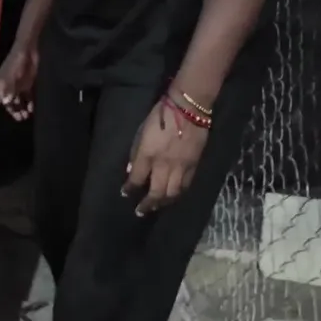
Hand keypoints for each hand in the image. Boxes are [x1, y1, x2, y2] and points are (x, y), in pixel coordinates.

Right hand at [0, 41, 39, 120]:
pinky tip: (31, 109)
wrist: (28, 50)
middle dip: (14, 110)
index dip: (6, 106)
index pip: (2, 99)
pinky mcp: (27, 83)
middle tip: (21, 118)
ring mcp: (18, 85)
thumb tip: (6, 102)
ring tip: (26, 116)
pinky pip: (27, 95)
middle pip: (10, 101)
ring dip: (21, 108)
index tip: (12, 113)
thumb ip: (9, 89)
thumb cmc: (17, 62)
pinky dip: (29, 102)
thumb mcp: (12, 75)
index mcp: (1, 83)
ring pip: (18, 99)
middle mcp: (8, 86)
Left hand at [122, 98, 209, 215]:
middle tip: (140, 211)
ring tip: (156, 207)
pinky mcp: (194, 165)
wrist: (189, 108)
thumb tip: (132, 169)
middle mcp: (164, 164)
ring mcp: (181, 167)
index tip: (125, 194)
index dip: (130, 188)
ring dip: (163, 203)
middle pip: (156, 192)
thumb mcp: (142, 131)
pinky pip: (186, 185)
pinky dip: (178, 194)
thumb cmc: (161, 116)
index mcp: (148, 154)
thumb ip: (137, 152)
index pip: (137, 178)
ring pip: (172, 193)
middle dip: (147, 204)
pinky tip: (173, 196)